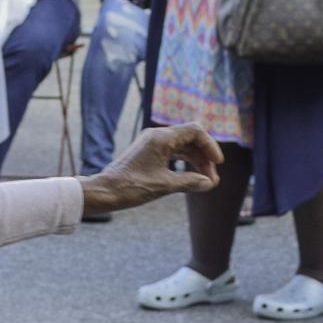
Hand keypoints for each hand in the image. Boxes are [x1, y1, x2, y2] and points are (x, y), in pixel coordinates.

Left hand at [80, 125, 222, 215]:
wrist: (104, 191)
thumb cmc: (131, 187)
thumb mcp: (164, 186)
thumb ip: (189, 182)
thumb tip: (209, 183)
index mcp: (161, 138)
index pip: (196, 131)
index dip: (210, 146)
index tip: (217, 164)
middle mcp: (157, 136)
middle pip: (191, 138)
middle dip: (204, 157)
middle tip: (211, 178)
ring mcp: (152, 143)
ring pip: (182, 146)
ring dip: (195, 161)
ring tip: (204, 180)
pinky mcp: (148, 152)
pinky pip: (172, 152)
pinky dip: (184, 162)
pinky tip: (190, 175)